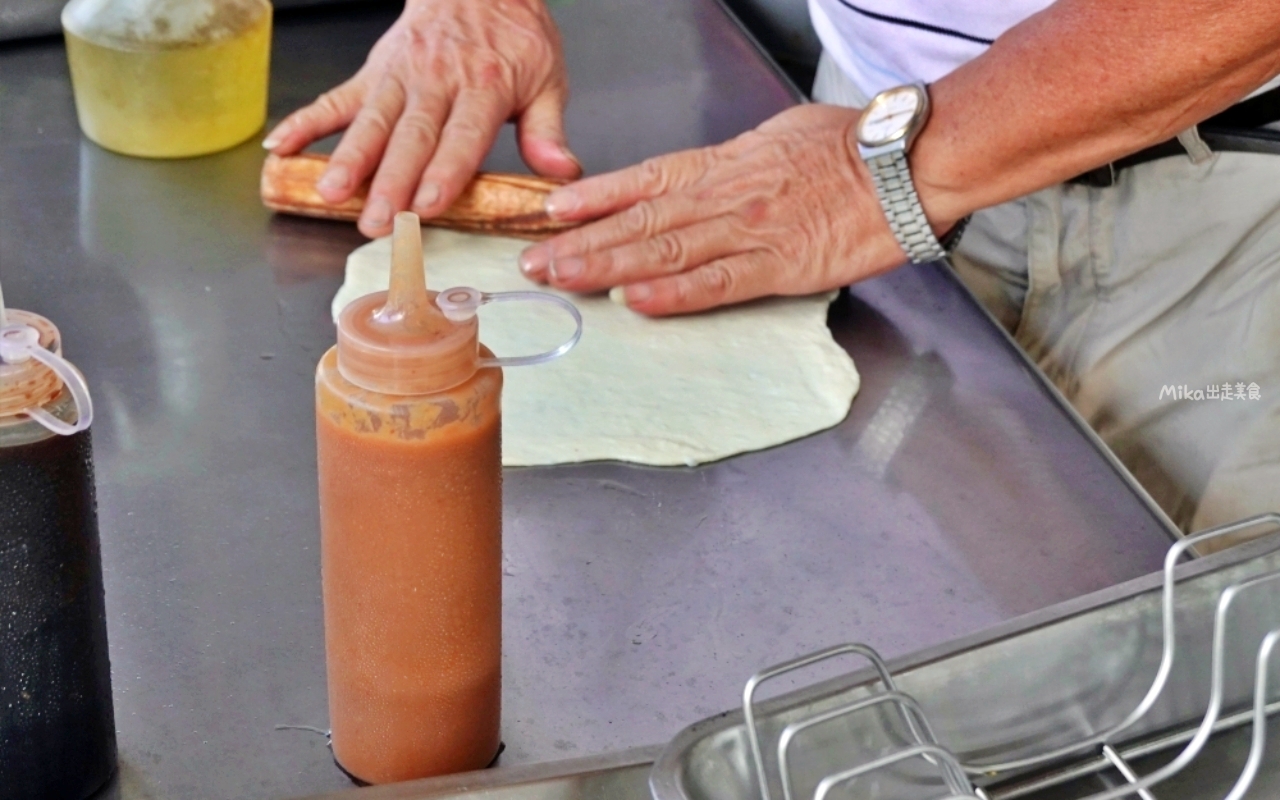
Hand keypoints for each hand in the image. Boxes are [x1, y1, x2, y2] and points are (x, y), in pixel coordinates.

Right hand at [262, 0, 580, 237]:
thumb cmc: (512, 36)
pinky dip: (307, 122)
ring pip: (371, 121)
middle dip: (391, 182)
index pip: (461, 136)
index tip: (428, 204)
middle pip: (410, 137)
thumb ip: (548, 130)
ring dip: (348, 159)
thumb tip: (561, 173)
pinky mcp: (374, 73)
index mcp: (484, 86)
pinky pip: (336, 98)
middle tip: (377, 221)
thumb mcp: (546, 77)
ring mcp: (399, 77)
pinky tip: (282, 147)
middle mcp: (437, 81)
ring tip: (330, 193)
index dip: (444, 172)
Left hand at [517, 105, 938, 315]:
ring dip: (607, 266)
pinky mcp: (780, 265)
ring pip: (665, 250)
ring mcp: (749, 231)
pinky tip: (637, 300)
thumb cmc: (849, 147)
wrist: (906, 160)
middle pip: (640, 219)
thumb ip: (736, 163)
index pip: (645, 180)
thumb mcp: (778, 137)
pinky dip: (675, 293)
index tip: (552, 212)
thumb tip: (707, 177)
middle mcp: (725, 196)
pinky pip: (718, 282)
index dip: (594, 197)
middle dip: (581, 242)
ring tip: (563, 279)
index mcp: (724, 165)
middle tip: (534, 262)